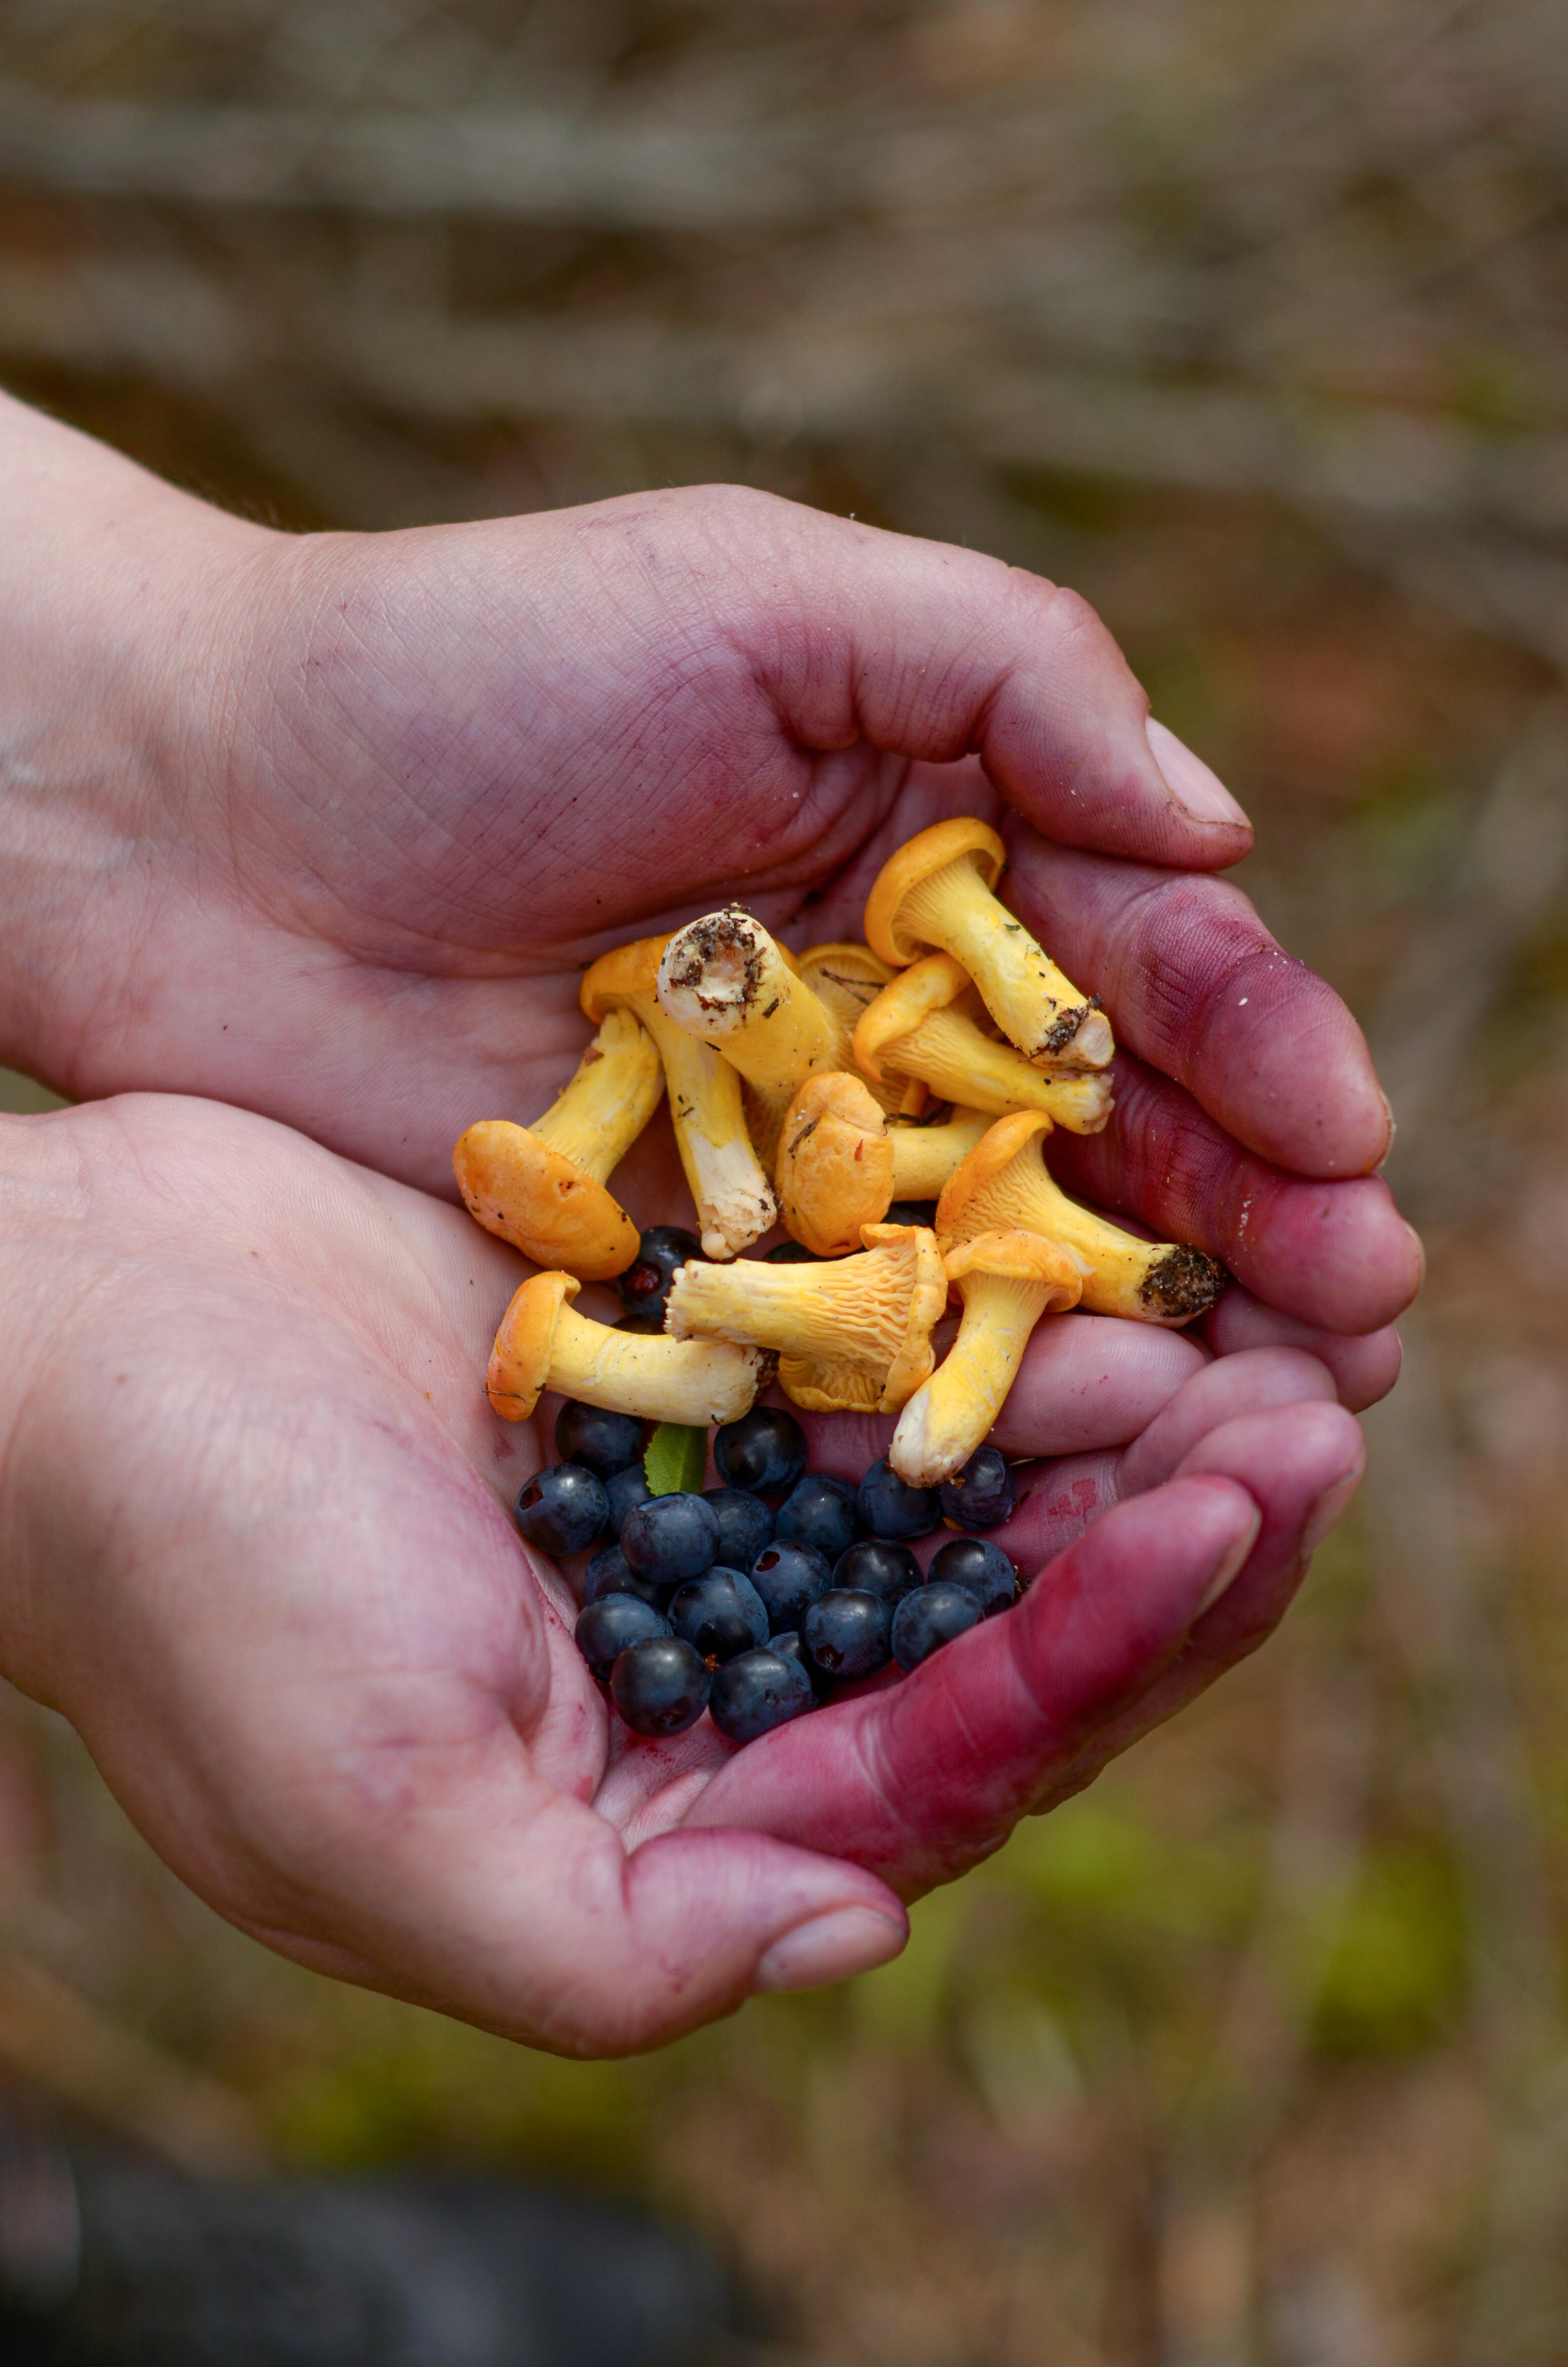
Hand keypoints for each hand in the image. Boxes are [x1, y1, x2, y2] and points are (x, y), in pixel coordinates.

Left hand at [0, 396, 1417, 1361]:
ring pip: (1007, 1257)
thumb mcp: (765, 596)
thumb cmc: (470, 666)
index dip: (1255, 1048)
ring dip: (1148, 1331)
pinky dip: (960, 1395)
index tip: (1344, 1141)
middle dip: (1247, 1215)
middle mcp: (886, 1017)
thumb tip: (1222, 833)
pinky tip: (1071, 1450)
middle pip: (1109, 1132)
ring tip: (1281, 1410)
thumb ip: (1013, 677)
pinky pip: (848, 1342)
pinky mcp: (685, 1266)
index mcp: (935, 850)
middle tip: (1362, 1308)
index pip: (1139, 961)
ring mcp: (792, 1158)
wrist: (199, 821)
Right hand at [0, 1095, 1365, 2049]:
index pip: (946, 1763)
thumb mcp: (374, 1824)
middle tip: (1313, 1416)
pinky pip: (885, 1349)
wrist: (61, 1336)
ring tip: (1264, 1325)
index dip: (1103, 1657)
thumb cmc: (186, 1585)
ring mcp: (709, 1509)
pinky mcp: (692, 1361)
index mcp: (664, 1810)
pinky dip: (997, 1316)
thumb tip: (858, 1926)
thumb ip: (618, 1943)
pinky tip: (1105, 1256)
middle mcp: (713, 1672)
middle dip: (1168, 1544)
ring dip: (1117, 1417)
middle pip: (998, 1633)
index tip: (1238, 1526)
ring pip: (972, 1489)